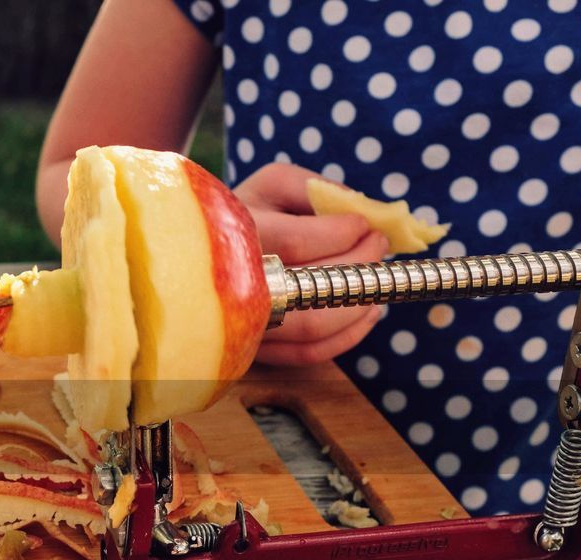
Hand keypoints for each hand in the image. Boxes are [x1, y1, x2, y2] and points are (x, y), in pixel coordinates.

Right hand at [235, 163, 389, 365]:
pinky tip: (367, 310)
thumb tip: (361, 213)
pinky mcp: (257, 350)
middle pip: (312, 287)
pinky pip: (308, 354)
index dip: (343, 233)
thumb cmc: (248, 213)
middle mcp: (235, 285)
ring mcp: (245, 324)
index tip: (364, 224)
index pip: (298, 241)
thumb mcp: (273, 184)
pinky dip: (349, 335)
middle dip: (361, 264)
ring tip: (377, 277)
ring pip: (315, 326)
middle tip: (378, 244)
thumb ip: (315, 188)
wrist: (202, 255)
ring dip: (361, 302)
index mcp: (235, 236)